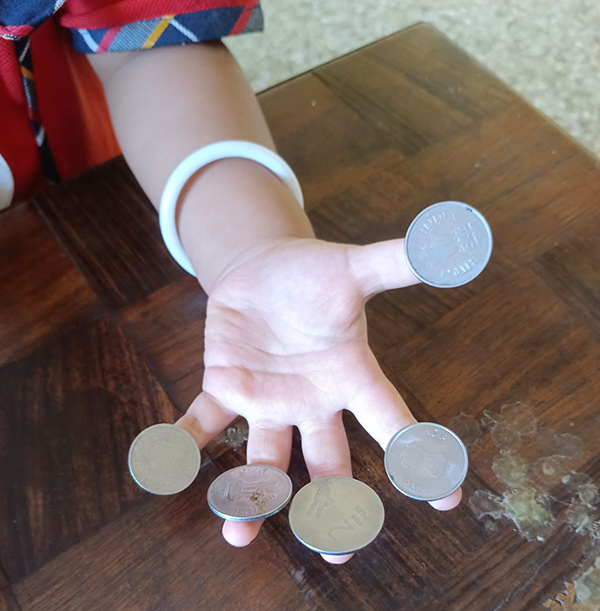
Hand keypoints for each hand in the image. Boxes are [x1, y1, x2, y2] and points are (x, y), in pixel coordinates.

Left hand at [177, 236, 461, 562]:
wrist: (265, 274)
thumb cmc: (316, 276)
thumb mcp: (356, 267)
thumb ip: (398, 261)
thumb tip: (455, 241)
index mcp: (350, 376)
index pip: (392, 420)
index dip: (419, 456)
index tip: (447, 496)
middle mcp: (312, 401)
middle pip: (327, 463)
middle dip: (331, 505)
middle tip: (337, 548)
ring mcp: (267, 400)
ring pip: (263, 459)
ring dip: (251, 495)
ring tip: (238, 531)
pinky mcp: (225, 386)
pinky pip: (204, 420)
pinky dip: (185, 442)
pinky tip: (166, 463)